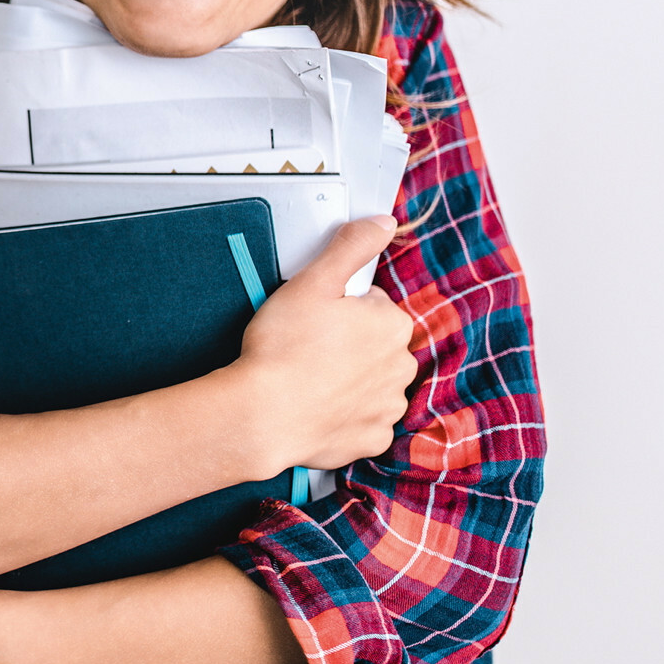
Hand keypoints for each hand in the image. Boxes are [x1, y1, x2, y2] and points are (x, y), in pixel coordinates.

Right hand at [225, 216, 417, 472]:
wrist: (262, 415)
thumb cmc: (283, 346)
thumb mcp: (314, 282)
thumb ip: (351, 247)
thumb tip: (384, 222)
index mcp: (392, 325)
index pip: (372, 306)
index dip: (340, 308)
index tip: (313, 318)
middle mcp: (401, 367)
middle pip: (375, 345)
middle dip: (349, 344)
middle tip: (307, 347)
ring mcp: (387, 407)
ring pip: (371, 384)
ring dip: (349, 381)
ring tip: (308, 379)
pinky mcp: (371, 440)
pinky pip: (363, 422)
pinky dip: (344, 416)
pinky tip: (316, 408)